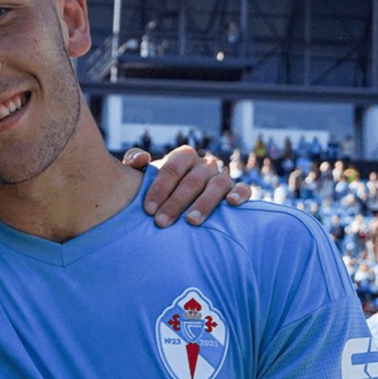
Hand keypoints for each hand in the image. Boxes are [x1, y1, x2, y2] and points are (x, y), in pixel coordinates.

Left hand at [123, 145, 250, 226]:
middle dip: (175, 203)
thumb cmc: (158, 187)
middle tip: (161, 222)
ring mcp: (221, 176)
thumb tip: (142, 159)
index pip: (171, 169)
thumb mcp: (143, 173)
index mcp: (183, 156)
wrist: (179, 199)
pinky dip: (240, 194)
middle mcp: (204, 164)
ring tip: (191, 222)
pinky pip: (243, 189)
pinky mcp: (236, 189)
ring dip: (204, 204)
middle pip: (191, 181)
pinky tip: (231, 204)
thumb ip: (134, 161)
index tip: (148, 209)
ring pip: (217, 185)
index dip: (159, 188)